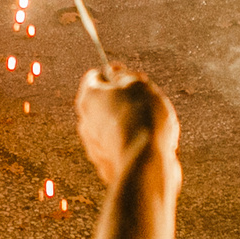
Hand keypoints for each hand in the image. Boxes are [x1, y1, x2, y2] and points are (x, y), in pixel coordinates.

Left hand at [76, 67, 177, 187]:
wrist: (145, 163)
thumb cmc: (142, 118)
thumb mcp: (138, 84)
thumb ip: (125, 75)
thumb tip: (116, 73)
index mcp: (88, 97)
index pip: (96, 76)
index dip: (116, 74)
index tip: (134, 78)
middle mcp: (85, 121)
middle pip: (106, 103)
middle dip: (126, 102)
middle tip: (147, 103)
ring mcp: (95, 146)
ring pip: (116, 128)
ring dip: (132, 126)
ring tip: (154, 129)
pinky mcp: (107, 165)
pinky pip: (123, 148)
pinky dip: (134, 146)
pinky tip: (152, 147)